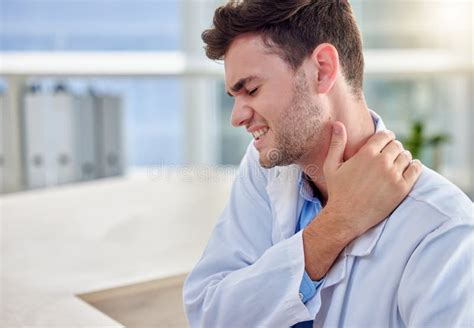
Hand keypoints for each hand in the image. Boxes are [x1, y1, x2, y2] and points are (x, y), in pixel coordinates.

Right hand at [322, 121, 421, 238]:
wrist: (346, 217)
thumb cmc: (338, 191)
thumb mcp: (331, 166)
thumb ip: (337, 143)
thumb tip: (338, 124)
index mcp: (366, 154)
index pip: (385, 135)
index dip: (386, 137)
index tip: (385, 142)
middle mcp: (382, 162)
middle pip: (397, 145)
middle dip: (393, 148)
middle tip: (389, 155)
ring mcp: (393, 175)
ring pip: (406, 156)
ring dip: (403, 157)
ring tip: (396, 163)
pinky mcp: (402, 188)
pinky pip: (415, 170)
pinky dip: (414, 167)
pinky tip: (408, 169)